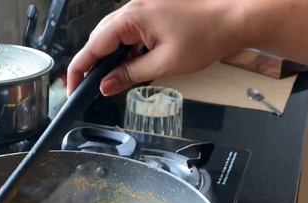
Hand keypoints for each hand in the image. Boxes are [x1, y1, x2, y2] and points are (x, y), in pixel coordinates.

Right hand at [67, 0, 251, 95]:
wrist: (235, 18)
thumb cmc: (207, 35)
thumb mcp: (164, 64)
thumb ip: (130, 75)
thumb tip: (107, 85)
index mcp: (131, 18)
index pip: (93, 46)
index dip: (80, 69)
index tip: (72, 87)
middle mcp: (133, 8)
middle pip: (100, 39)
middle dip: (93, 65)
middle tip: (87, 89)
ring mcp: (143, 7)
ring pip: (115, 35)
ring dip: (111, 58)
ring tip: (114, 80)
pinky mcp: (154, 11)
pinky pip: (131, 31)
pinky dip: (127, 49)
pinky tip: (133, 64)